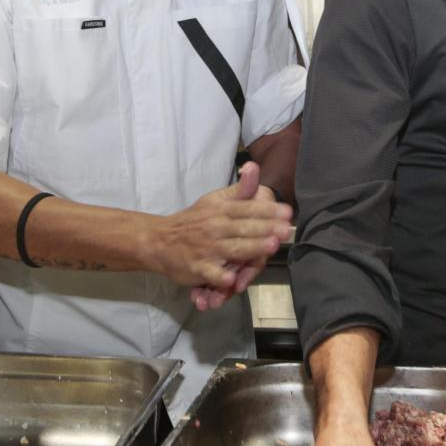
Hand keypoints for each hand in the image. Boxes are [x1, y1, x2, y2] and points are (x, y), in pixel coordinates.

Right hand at [192, 171, 276, 310]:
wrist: (158, 240)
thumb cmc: (193, 221)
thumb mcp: (214, 200)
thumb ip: (238, 190)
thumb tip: (254, 166)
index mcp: (220, 209)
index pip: (246, 208)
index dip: (267, 209)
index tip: (287, 211)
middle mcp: (215, 227)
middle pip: (243, 227)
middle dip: (266, 228)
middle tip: (286, 229)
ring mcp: (206, 249)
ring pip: (233, 249)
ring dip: (252, 247)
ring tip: (271, 246)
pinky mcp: (198, 268)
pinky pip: (210, 274)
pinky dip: (220, 276)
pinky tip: (232, 278)